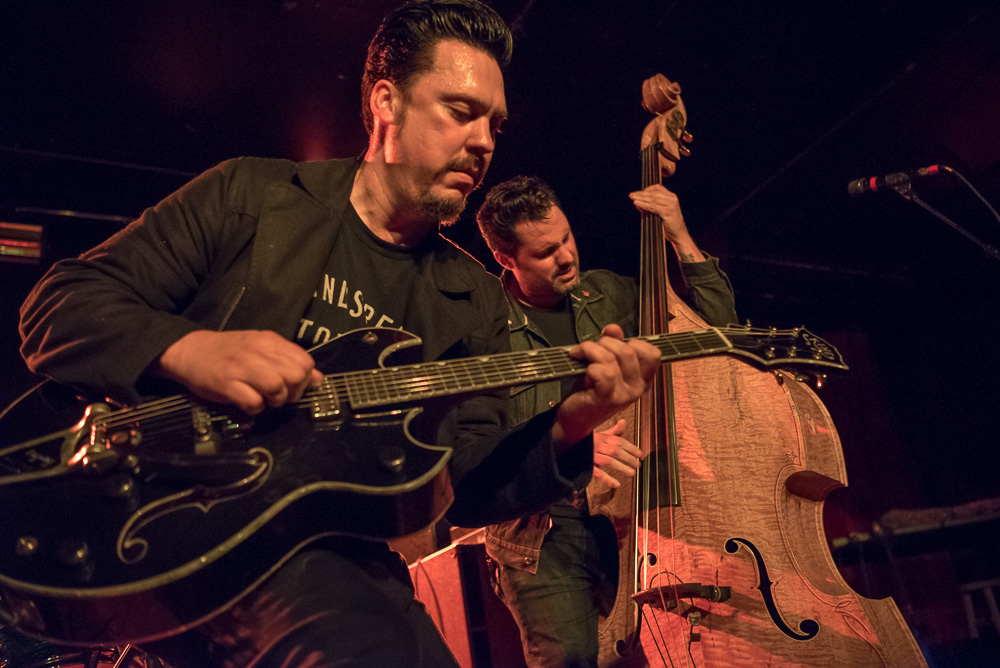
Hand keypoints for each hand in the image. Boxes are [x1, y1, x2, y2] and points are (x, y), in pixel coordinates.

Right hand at [152, 330, 323, 413]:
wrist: (190, 350)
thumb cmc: (229, 352)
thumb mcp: (262, 349)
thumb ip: (289, 361)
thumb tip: (318, 379)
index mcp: (270, 341)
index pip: (306, 361)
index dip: (304, 379)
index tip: (292, 385)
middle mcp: (259, 351)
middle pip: (296, 375)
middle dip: (293, 392)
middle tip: (279, 395)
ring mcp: (242, 367)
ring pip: (277, 388)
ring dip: (275, 400)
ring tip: (264, 399)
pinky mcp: (227, 383)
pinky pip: (253, 402)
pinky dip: (255, 408)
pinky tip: (249, 403)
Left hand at [552, 324, 659, 447]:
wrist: (574, 419)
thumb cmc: (590, 390)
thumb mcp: (605, 364)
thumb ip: (613, 345)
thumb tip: (613, 328)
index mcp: (642, 379)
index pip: (652, 353)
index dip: (632, 342)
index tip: (613, 345)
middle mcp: (637, 388)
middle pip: (628, 350)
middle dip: (605, 343)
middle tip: (589, 351)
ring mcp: (623, 395)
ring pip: (612, 358)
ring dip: (591, 350)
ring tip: (580, 355)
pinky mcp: (606, 398)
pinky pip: (603, 372)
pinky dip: (589, 366)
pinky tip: (583, 370)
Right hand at [592, 418, 644, 487]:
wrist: (569, 447)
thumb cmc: (588, 443)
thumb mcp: (600, 435)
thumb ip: (613, 431)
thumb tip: (623, 422)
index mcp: (601, 437)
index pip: (619, 441)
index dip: (631, 448)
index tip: (640, 454)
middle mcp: (596, 445)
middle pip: (615, 451)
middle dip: (628, 458)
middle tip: (638, 465)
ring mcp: (591, 456)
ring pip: (608, 461)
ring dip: (621, 467)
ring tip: (632, 473)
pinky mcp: (586, 466)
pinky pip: (597, 473)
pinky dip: (607, 479)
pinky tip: (616, 484)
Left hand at [628, 184, 703, 261]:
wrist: (679, 235)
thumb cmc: (669, 225)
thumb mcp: (661, 212)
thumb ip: (652, 206)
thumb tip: (637, 202)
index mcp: (672, 197)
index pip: (658, 188)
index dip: (647, 189)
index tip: (638, 193)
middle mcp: (672, 199)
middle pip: (654, 193)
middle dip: (641, 194)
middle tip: (631, 195)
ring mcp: (671, 205)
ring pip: (653, 199)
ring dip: (641, 198)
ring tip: (632, 198)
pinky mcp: (668, 212)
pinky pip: (653, 207)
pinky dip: (644, 205)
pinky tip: (637, 204)